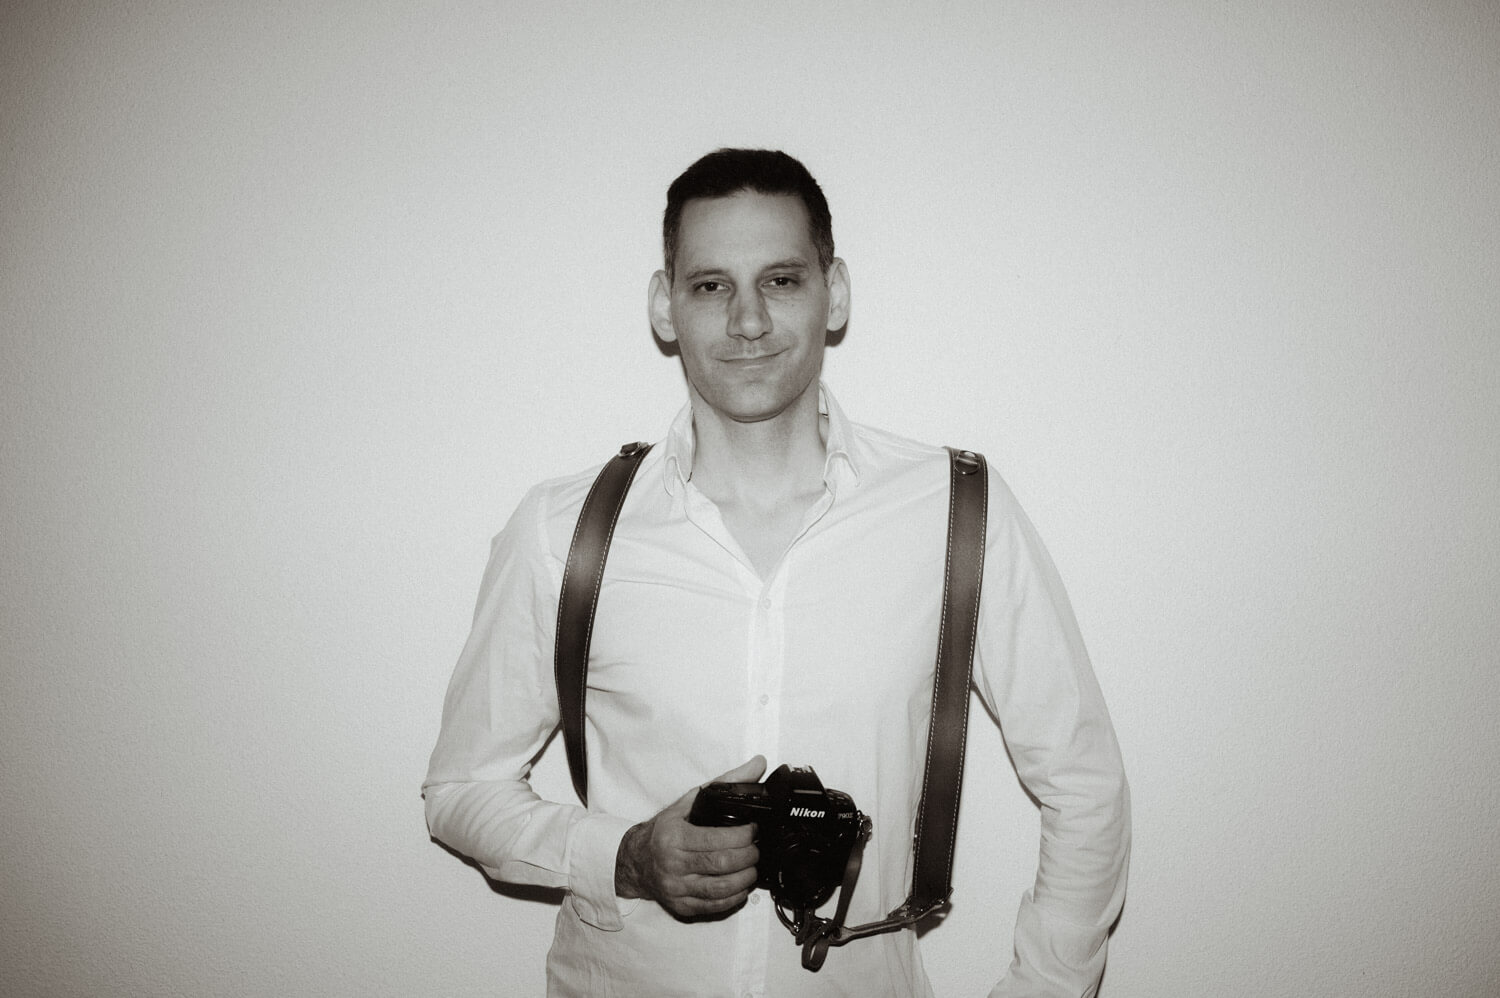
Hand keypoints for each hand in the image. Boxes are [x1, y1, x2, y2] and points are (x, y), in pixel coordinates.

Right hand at [614, 756, 765, 919]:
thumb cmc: (665, 830)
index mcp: (674, 837)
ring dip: (746, 879)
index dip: (743, 837)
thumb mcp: (690, 801)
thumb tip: (758, 763)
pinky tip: (740, 885)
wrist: (637, 860)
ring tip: (751, 867)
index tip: (753, 830)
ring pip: (721, 889)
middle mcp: (673, 864)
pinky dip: (734, 898)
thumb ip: (726, 782)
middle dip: (749, 857)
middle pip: (723, 865)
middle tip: (756, 849)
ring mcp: (677, 888)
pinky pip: (714, 906)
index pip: (717, 840)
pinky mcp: (681, 906)